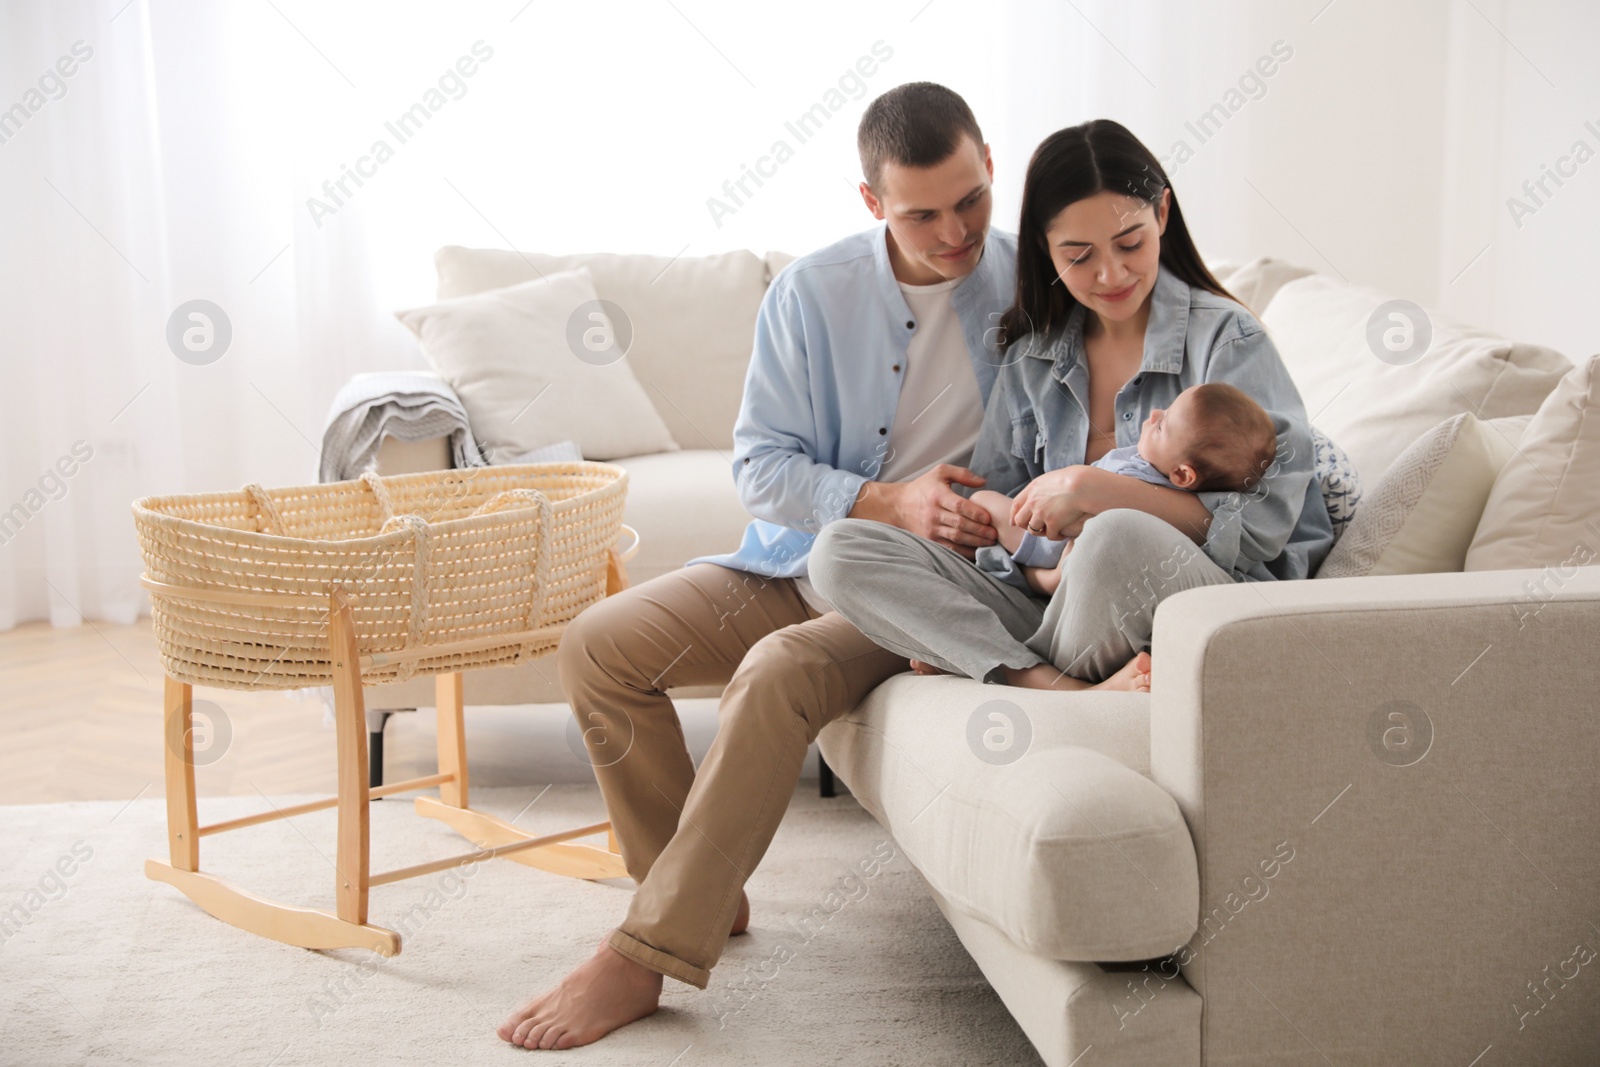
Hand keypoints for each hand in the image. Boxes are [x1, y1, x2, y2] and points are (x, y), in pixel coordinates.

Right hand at [851, 464, 997, 553]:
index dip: (975, 513)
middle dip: (979, 530)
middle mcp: (933, 513)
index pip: (959, 506)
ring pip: (956, 538)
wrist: (899, 505)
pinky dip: (964, 552)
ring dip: (975, 542)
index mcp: (937, 495)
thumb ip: (962, 474)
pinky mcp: (930, 540)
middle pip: (960, 524)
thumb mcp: (940, 472)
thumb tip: (983, 482)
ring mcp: (931, 529)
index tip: (988, 518)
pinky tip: (977, 551)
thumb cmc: (924, 487)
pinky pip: (949, 549)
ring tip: (989, 543)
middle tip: (994, 534)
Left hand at [1012, 468, 1093, 540]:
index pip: (1016, 504)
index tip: (1013, 522)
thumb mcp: (1052, 478)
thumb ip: (1043, 487)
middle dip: (1026, 526)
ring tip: (1051, 531)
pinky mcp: (1053, 523)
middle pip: (1020, 520)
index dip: (1014, 515)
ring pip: (1033, 531)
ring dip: (1041, 532)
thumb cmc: (1074, 479)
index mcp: (1032, 489)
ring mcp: (1042, 514)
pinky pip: (1050, 536)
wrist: (1084, 485)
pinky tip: (1062, 534)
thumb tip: (1043, 491)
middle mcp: (1033, 502)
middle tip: (1037, 528)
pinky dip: (1056, 536)